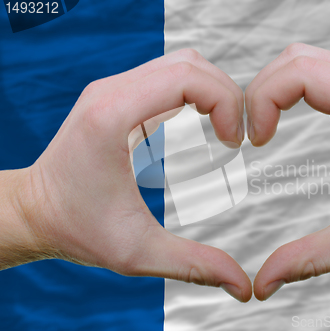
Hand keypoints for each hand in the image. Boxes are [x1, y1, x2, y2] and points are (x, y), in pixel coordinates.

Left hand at [1, 49, 251, 301]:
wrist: (34, 212)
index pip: (187, 77)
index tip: (235, 144)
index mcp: (113, 115)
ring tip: (226, 130)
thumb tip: (243, 286)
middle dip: (227, 95)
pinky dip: (196, 92)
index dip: (226, 103)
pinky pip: (168, 76)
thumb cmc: (78, 229)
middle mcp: (111, 91)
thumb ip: (194, 266)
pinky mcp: (118, 96)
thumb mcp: (137, 253)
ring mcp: (113, 89)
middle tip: (238, 138)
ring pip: (181, 64)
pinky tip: (205, 123)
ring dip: (213, 91)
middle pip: (190, 64)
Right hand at [245, 43, 329, 300]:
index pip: (299, 73)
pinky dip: (290, 87)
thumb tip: (260, 285)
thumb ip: (306, 260)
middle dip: (258, 92)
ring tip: (263, 127)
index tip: (255, 143)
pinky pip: (318, 68)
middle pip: (294, 59)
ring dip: (273, 87)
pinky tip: (284, 117)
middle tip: (251, 136)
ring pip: (303, 57)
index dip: (261, 100)